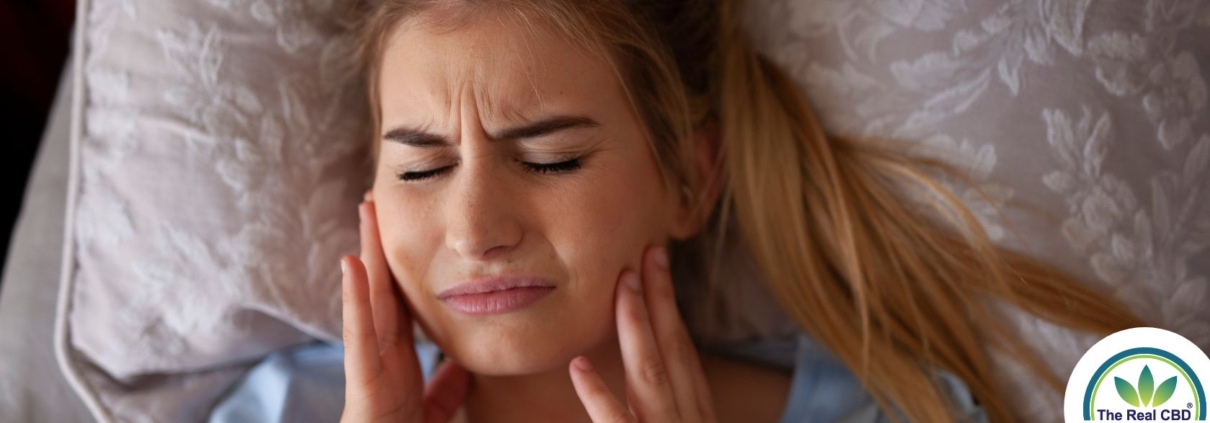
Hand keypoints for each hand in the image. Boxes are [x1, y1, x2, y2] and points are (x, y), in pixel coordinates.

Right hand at [341, 192, 469, 422]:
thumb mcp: (432, 414)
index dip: (402, 270)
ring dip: (366, 256)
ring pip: (368, 304)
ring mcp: (368, 372)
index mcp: (397, 368)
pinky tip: (353, 265)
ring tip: (367, 211)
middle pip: (382, 293)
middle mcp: (379, 362)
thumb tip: (463, 367)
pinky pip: (359, 339)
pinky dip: (356, 301)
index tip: (408, 230)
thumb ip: (445, 390)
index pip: (401, 308)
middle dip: (380, 247)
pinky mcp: (363, 388)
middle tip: (379, 199)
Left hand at [568, 246, 718, 422]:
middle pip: (674, 350)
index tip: (661, 272)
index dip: (672, 312)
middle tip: (651, 251)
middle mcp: (688, 420)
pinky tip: (579, 365)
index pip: (684, 356)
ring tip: (624, 282)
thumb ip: (667, 415)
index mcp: (698, 416)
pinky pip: (616, 422)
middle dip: (662, 298)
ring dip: (637, 324)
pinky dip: (598, 394)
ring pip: (650, 373)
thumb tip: (649, 386)